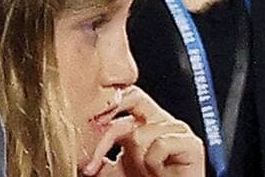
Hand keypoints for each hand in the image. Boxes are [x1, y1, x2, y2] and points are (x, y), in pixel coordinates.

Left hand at [83, 88, 205, 176]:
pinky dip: (154, 161)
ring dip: (135, 156)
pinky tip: (158, 170)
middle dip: (112, 114)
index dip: (98, 109)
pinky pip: (162, 144)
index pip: (117, 98)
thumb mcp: (114, 169)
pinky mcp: (191, 144)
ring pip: (142, 131)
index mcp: (138, 122)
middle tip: (99, 136)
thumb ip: (98, 153)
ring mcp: (175, 130)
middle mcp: (156, 120)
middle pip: (132, 95)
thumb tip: (73, 144)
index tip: (79, 124)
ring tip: (142, 169)